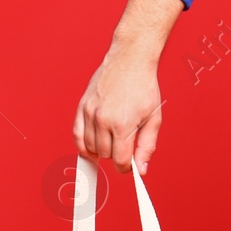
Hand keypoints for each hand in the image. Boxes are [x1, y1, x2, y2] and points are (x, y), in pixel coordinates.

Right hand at [73, 48, 162, 174]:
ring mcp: (90, 112)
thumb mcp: (154, 119)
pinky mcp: (82, 106)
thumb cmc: (144, 88)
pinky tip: (92, 147)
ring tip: (112, 140)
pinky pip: (77, 135)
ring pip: (90, 147)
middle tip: (125, 145)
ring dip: (101, 149)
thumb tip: (141, 170)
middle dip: (116, 155)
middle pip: (105, 155)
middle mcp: (103, 119)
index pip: (119, 161)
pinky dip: (83, 145)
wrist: (130, 60)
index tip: (131, 164)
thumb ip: (147, 147)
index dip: (127, 166)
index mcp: (123, 124)